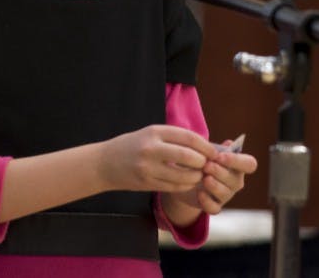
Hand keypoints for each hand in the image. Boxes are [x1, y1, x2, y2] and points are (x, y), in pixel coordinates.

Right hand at [98, 124, 217, 193]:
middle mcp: (151, 148)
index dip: (205, 145)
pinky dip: (185, 185)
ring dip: (196, 176)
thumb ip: (174, 138)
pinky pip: (173, 186)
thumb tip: (204, 145)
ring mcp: (148, 167)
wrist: (104, 163)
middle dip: (202, 162)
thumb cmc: (132, 145)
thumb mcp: (150, 134)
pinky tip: (187, 182)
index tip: (213, 151)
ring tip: (199, 175)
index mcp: (155, 132)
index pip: (188, 137)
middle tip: (208, 165)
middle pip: (188, 156)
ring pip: (183, 175)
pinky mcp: (146, 183)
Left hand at [168, 138, 257, 215]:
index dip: (237, 161)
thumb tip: (229, 144)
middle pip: (235, 180)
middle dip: (220, 172)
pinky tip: (200, 193)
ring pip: (225, 194)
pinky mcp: (215, 206)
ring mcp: (226, 195)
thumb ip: (218, 149)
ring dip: (214, 186)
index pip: (249, 164)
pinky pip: (214, 208)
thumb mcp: (209, 152)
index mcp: (238, 165)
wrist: (187, 178)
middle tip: (206, 166)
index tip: (220, 157)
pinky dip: (207, 202)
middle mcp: (236, 181)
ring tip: (204, 178)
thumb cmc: (203, 160)